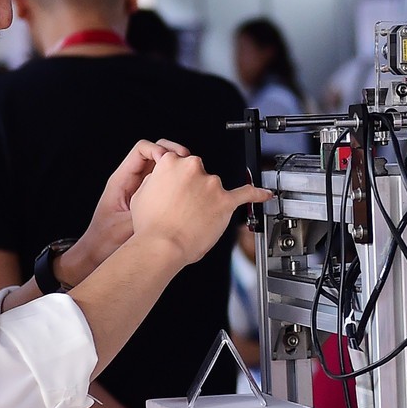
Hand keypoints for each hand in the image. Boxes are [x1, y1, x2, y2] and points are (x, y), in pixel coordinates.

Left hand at [69, 141, 193, 279]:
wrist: (96, 255)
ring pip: (163, 169)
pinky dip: (177, 184)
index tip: (170, 161)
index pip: (141, 150)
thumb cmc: (105, 242)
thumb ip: (145, 213)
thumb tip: (168, 203)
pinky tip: (187, 192)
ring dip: (177, 169)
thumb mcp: (126, 227)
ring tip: (191, 176)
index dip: (158, 150)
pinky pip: (165, 185)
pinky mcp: (149, 201)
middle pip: (155, 153)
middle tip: (186, 162)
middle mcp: (132, 181)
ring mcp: (142, 191)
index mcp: (122, 180)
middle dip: (172, 154)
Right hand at [130, 153, 272, 265]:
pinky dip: (257, 194)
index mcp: (171, 163)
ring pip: (215, 186)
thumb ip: (157, 180)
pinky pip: (246, 194)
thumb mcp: (142, 193)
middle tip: (184, 208)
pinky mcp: (225, 201)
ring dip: (209, 200)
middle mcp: (193, 168)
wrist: (162, 245)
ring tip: (196, 219)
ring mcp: (210, 184)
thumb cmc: (151, 225)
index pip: (179, 162)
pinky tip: (264, 194)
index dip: (178, 180)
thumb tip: (164, 180)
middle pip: (198, 172)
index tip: (177, 189)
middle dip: (194, 189)